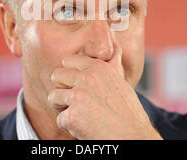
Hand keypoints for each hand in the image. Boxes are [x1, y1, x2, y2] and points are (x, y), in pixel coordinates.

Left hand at [47, 44, 162, 139]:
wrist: (133, 137)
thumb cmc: (129, 114)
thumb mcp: (121, 82)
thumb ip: (111, 66)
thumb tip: (115, 49)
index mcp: (99, 68)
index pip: (68, 60)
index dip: (69, 74)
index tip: (75, 85)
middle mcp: (87, 78)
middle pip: (56, 76)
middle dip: (62, 89)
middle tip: (74, 102)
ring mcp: (78, 96)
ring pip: (53, 96)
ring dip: (62, 108)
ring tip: (79, 115)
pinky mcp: (72, 115)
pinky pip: (59, 119)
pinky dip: (69, 126)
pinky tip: (84, 127)